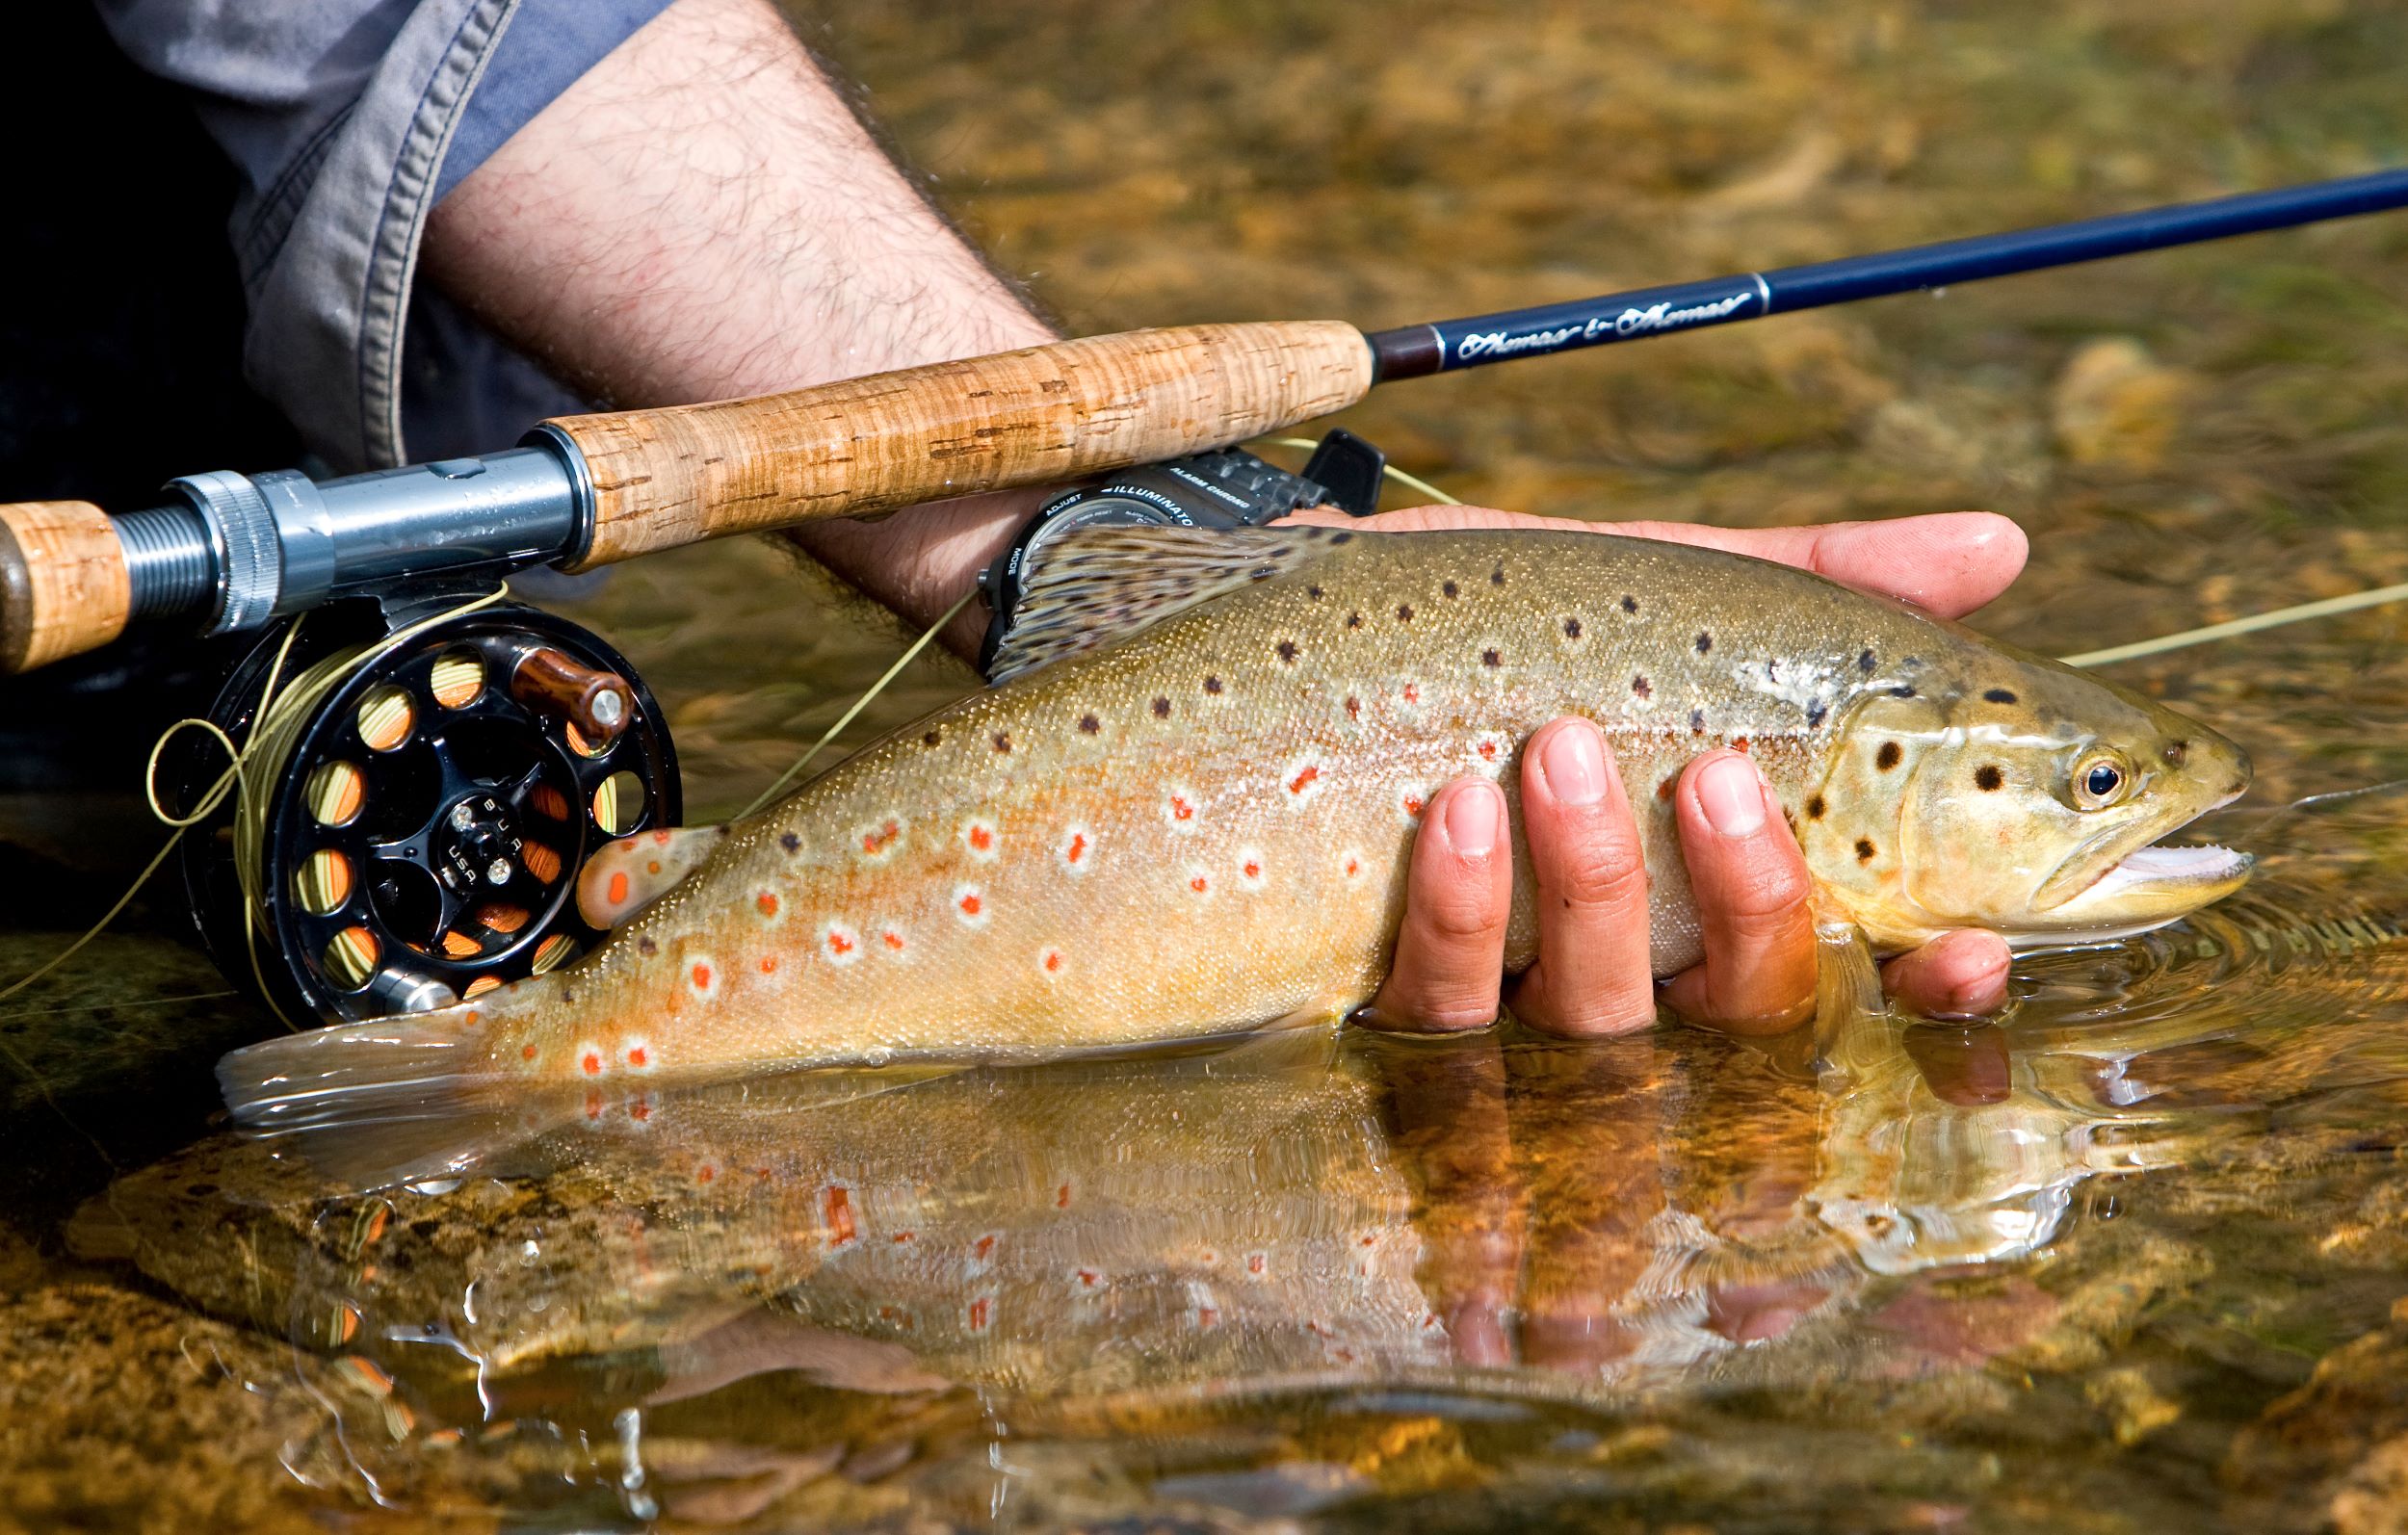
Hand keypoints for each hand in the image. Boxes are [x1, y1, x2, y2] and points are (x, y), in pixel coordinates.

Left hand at [1314, 505, 2024, 1033]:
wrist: (1278, 614)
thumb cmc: (1485, 618)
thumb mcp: (1652, 588)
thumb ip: (1822, 586)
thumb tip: (2007, 547)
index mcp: (1716, 890)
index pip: (1854, 980)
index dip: (1928, 992)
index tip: (1968, 945)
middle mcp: (1633, 968)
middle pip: (1739, 1018)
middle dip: (1755, 910)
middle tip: (1720, 776)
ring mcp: (1508, 1000)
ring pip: (1597, 1025)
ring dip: (1597, 890)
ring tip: (1559, 749)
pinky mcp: (1388, 1002)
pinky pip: (1443, 1012)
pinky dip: (1463, 914)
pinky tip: (1458, 813)